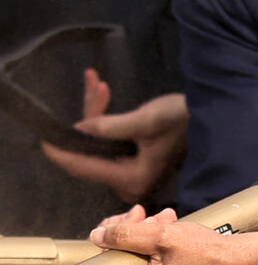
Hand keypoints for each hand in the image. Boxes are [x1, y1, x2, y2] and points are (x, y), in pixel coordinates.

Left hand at [40, 72, 187, 203]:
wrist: (209, 119)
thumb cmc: (183, 120)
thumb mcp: (146, 120)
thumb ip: (110, 126)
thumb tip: (78, 129)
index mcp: (132, 177)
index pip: (84, 167)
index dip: (61, 151)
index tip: (42, 136)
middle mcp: (128, 181)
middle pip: (88, 154)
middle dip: (86, 119)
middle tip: (93, 86)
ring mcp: (129, 172)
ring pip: (95, 145)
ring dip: (94, 113)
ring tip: (97, 83)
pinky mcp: (131, 163)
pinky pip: (105, 142)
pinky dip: (102, 119)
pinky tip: (102, 92)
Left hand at [85, 204, 257, 264]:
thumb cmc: (211, 256)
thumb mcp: (161, 237)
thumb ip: (124, 235)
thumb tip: (99, 236)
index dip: (99, 263)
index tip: (105, 243)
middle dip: (125, 242)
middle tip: (136, 218)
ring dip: (142, 243)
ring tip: (160, 220)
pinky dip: (155, 254)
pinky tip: (165, 231)